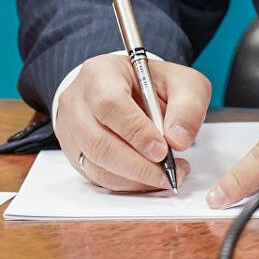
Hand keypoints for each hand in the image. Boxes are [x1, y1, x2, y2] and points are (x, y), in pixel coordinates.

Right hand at [55, 54, 209, 191]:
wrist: (129, 89)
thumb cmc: (152, 84)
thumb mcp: (182, 82)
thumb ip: (188, 106)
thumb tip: (178, 139)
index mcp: (100, 73)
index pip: (109, 104)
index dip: (136, 131)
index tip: (162, 149)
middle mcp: (77, 101)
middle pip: (98, 141)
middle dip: (138, 165)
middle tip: (169, 172)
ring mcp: (71, 129)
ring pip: (96, 164)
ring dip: (134, 178)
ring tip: (166, 176)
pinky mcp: (75, 153)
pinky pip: (97, 177)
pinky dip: (127, 184)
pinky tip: (149, 179)